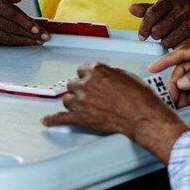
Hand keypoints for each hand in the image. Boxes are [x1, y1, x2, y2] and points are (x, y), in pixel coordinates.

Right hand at [0, 0, 48, 45]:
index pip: (11, 13)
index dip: (26, 22)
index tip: (39, 28)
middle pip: (9, 27)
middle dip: (29, 34)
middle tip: (43, 37)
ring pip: (5, 37)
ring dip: (23, 41)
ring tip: (36, 42)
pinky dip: (12, 43)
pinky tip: (22, 42)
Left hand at [42, 63, 188, 162]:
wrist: (143, 117)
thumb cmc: (139, 97)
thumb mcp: (126, 75)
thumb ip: (109, 74)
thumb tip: (103, 76)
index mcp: (96, 70)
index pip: (82, 69)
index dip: (87, 76)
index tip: (89, 80)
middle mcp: (85, 83)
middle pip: (73, 84)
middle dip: (81, 89)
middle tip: (91, 96)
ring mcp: (81, 101)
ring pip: (67, 99)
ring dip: (73, 102)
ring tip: (82, 107)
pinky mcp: (80, 118)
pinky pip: (60, 118)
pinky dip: (52, 120)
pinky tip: (46, 121)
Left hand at [130, 0, 189, 48]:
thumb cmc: (184, 12)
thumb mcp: (167, 7)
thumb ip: (148, 9)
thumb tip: (131, 8)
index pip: (152, 13)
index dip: (144, 27)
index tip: (142, 36)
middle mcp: (185, 7)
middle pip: (158, 30)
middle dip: (156, 35)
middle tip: (162, 33)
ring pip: (167, 41)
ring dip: (166, 42)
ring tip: (173, 36)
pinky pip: (179, 48)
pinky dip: (177, 48)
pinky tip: (180, 41)